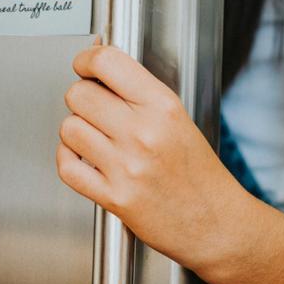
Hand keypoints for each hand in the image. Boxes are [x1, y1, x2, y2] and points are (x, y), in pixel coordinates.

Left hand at [57, 44, 240, 270]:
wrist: (216, 223)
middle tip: (93, 107)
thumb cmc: (200, 174)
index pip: (107, 63)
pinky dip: (68, 159)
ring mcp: (127, 166)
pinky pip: (67, 166)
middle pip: (79, 94)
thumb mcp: (179, 119)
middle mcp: (143, 133)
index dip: (87, 59)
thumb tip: (100, 67)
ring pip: (69, 128)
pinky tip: (83, 158)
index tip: (85, 65)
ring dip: (75, 130)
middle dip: (81, 97)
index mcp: (163, 107)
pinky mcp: (114, 197)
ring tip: (94, 137)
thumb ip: (140, 94)